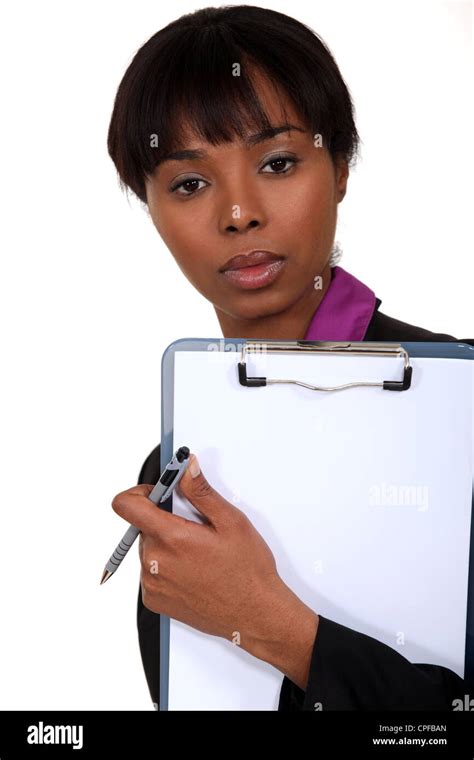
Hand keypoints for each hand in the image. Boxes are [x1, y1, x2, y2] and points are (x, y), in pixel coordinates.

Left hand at [111, 453, 318, 688]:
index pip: (126, 505)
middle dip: (166, 520)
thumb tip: (186, 469)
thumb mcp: (232, 522)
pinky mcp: (154, 600)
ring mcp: (152, 584)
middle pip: (143, 525)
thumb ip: (202, 492)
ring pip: (149, 548)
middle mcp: (155, 562)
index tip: (159, 492)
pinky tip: (194, 572)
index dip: (141, 492)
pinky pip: (151, 572)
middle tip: (196, 529)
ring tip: (199, 555)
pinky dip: (167, 567)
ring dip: (167, 544)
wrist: (254, 615)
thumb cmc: (247, 572)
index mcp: (171, 538)